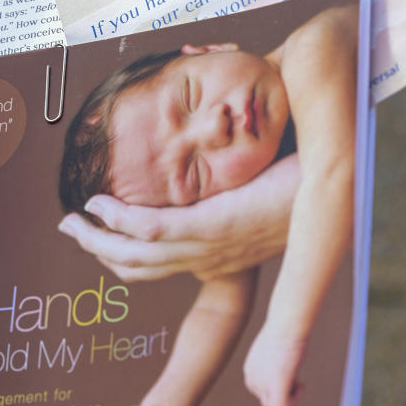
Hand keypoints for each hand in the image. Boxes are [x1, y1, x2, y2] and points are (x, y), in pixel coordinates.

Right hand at [58, 158, 297, 282]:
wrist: (335, 176)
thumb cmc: (303, 178)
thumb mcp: (260, 185)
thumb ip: (231, 173)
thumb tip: (212, 137)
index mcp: (221, 255)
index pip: (161, 266)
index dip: (123, 257)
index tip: (97, 239)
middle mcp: (211, 259)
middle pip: (135, 267)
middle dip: (97, 251)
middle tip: (69, 229)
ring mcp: (210, 245)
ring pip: (134, 253)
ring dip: (96, 238)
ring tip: (73, 220)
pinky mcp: (213, 227)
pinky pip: (150, 230)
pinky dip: (117, 220)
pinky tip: (99, 205)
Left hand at [242, 320, 307, 405]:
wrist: (286, 325)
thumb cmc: (285, 330)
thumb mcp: (276, 347)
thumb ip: (274, 363)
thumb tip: (283, 372)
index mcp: (250, 370)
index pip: (261, 390)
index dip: (276, 386)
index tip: (289, 372)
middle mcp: (251, 378)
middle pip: (266, 399)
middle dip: (282, 391)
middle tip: (294, 373)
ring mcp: (261, 383)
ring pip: (273, 405)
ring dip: (288, 397)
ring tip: (296, 377)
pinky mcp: (273, 386)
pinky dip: (293, 402)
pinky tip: (301, 385)